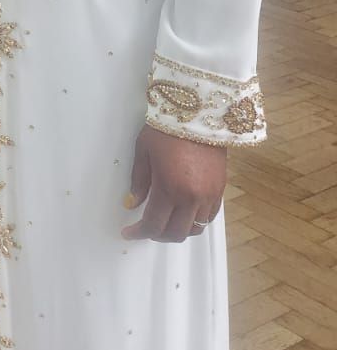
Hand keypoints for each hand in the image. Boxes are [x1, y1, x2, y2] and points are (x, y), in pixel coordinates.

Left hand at [121, 124, 226, 242]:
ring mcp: (209, 196)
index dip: (139, 232)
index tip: (128, 232)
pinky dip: (195, 221)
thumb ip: (139, 182)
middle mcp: (191, 198)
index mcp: (169, 188)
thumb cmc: (165, 130)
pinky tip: (183, 213)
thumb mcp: (143, 152)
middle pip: (175, 233)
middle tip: (145, 229)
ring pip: (194, 229)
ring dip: (177, 230)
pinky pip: (209, 217)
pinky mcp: (220, 191)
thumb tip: (132, 203)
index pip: (154, 224)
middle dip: (157, 235)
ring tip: (164, 222)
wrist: (198, 114)